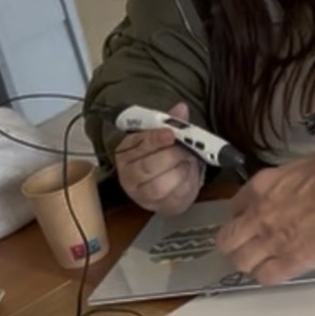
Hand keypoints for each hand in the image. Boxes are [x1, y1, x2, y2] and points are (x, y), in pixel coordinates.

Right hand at [114, 101, 202, 216]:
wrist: (163, 185)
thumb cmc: (159, 156)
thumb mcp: (161, 136)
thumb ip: (171, 122)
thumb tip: (181, 109)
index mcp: (125, 153)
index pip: (137, 146)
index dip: (154, 139)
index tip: (171, 134)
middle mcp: (128, 176)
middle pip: (147, 167)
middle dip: (171, 156)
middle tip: (185, 149)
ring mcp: (142, 195)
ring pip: (159, 185)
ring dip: (179, 171)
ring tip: (187, 161)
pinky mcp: (159, 207)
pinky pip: (173, 197)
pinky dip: (187, 183)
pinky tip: (189, 174)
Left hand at [217, 153, 314, 283]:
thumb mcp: (301, 166)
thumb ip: (285, 183)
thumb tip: (286, 191)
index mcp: (262, 186)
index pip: (234, 207)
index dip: (241, 217)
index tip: (247, 221)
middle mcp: (260, 214)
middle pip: (227, 239)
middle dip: (234, 244)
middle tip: (243, 246)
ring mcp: (273, 240)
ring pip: (241, 261)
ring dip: (249, 262)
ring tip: (259, 261)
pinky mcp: (291, 261)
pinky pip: (266, 277)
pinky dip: (267, 276)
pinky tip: (276, 271)